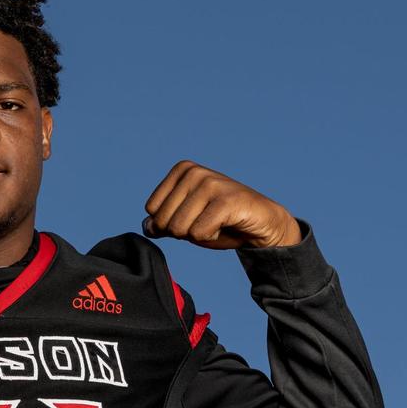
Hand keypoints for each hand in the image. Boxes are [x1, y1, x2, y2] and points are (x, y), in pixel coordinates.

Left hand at [143, 160, 300, 248]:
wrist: (260, 223)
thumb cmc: (221, 221)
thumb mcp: (186, 221)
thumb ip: (163, 223)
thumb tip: (146, 226)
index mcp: (181, 170)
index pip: (152, 211)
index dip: (170, 224)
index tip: (194, 217)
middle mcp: (194, 172)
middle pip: (164, 221)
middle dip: (183, 231)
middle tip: (207, 222)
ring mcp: (210, 183)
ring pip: (180, 228)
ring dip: (198, 235)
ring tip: (216, 222)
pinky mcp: (226, 200)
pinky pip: (199, 232)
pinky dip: (211, 237)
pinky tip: (226, 225)